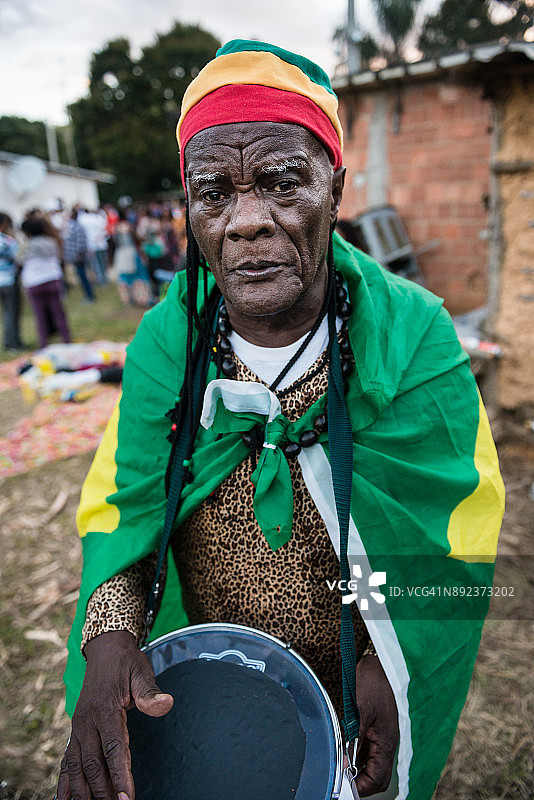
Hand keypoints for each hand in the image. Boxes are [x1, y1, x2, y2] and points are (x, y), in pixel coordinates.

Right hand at [57, 630, 172, 799]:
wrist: (105, 649)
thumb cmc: (126, 663)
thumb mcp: (141, 673)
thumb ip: (150, 693)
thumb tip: (166, 704)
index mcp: (105, 709)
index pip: (114, 748)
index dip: (120, 775)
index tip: (126, 798)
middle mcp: (87, 721)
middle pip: (94, 764)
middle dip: (104, 790)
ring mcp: (78, 727)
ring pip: (77, 767)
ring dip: (83, 791)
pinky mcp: (75, 731)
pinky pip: (66, 761)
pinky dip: (64, 782)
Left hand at [345, 654, 398, 797]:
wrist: (381, 662)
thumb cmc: (374, 682)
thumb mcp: (360, 711)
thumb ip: (353, 740)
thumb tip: (344, 765)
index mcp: (388, 741)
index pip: (378, 778)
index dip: (361, 787)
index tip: (345, 788)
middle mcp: (387, 742)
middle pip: (377, 775)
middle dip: (360, 783)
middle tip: (341, 783)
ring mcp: (382, 735)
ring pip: (371, 763)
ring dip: (357, 769)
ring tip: (339, 769)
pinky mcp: (376, 728)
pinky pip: (368, 749)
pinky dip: (356, 756)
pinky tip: (344, 753)